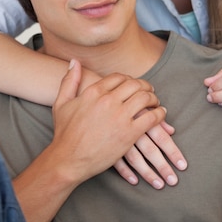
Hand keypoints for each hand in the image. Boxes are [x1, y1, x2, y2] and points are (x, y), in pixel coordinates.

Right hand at [51, 60, 168, 188]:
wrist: (68, 159)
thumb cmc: (64, 134)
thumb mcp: (61, 103)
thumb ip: (69, 81)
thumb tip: (74, 62)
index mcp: (94, 91)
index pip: (119, 77)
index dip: (129, 80)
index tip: (133, 85)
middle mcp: (108, 100)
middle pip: (135, 84)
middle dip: (145, 86)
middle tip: (149, 91)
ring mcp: (120, 116)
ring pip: (145, 97)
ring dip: (154, 98)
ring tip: (156, 103)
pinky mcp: (129, 133)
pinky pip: (152, 117)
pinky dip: (159, 114)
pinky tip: (160, 115)